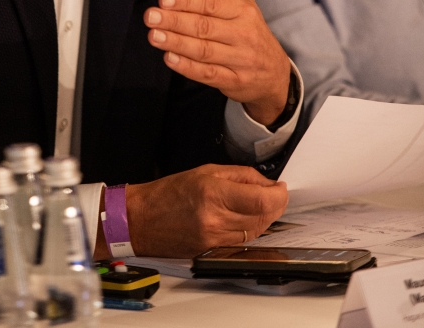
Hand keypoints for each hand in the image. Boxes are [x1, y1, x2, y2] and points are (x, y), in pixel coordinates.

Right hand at [118, 165, 286, 256]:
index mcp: (213, 194)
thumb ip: (239, 175)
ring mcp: (214, 239)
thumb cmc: (169, 192)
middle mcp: (216, 219)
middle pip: (263, 218)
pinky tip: (247, 218)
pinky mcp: (212, 251)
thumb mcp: (205, 171)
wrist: (142, 219)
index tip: (281, 188)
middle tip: (275, 194)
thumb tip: (265, 182)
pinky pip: (242, 241)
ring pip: (256, 232)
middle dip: (275, 205)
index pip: (262, 200)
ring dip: (265, 218)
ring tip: (260, 204)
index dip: (279, 195)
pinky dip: (250, 229)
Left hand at [144, 0, 290, 125]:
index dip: (187, 1)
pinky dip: (189, 68)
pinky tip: (169, 58)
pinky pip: (209, 74)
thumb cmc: (250, 28)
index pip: (212, 3)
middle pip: (205, 27)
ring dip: (177, 44)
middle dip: (176, 21)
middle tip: (150, 16)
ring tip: (153, 36)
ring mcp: (239, 59)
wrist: (275, 74)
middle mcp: (242, 34)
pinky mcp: (234, 82)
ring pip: (205, 51)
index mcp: (242, 10)